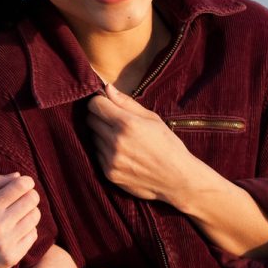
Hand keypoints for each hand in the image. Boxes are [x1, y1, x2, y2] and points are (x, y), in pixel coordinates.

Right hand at [0, 173, 40, 267]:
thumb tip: (19, 176)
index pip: (20, 186)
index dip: (27, 182)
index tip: (24, 185)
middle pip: (32, 199)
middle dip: (30, 196)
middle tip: (23, 201)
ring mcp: (7, 241)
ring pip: (35, 216)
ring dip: (31, 213)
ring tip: (20, 216)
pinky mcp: (13, 256)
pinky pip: (34, 234)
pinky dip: (28, 231)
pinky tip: (18, 232)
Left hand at [87, 84, 201, 205]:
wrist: (177, 179)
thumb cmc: (168, 145)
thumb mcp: (152, 119)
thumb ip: (126, 102)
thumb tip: (107, 88)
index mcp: (127, 124)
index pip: (95, 105)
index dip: (99, 101)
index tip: (105, 103)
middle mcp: (115, 141)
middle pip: (90, 120)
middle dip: (99, 117)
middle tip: (114, 121)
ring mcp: (111, 159)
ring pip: (93, 138)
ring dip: (102, 135)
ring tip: (122, 139)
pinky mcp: (109, 173)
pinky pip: (97, 155)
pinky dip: (105, 151)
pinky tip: (122, 153)